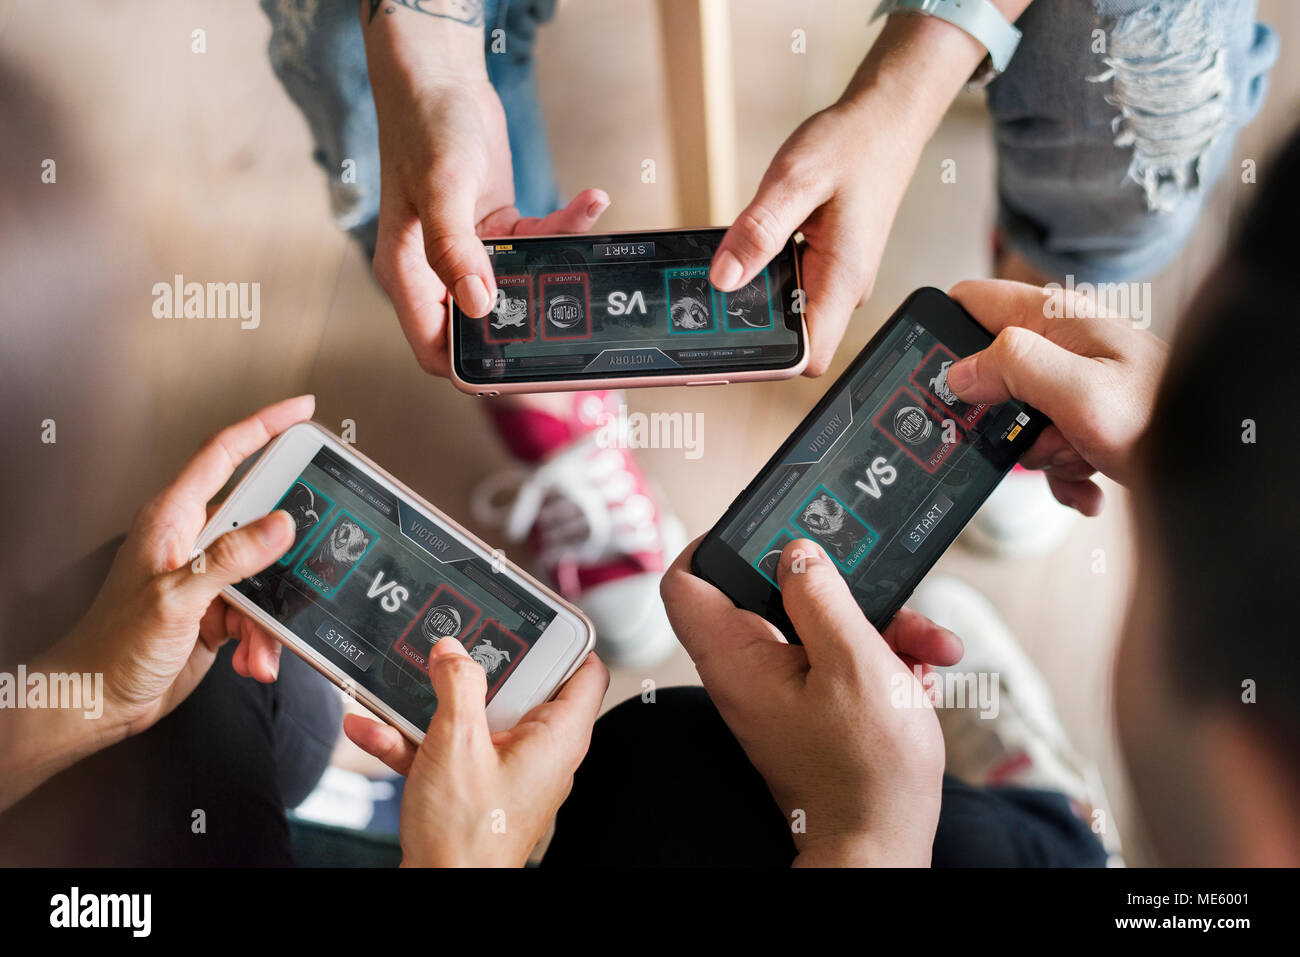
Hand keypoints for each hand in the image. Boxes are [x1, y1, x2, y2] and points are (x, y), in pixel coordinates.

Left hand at [53, 396, 314, 739]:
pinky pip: (264, 611)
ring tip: (260, 642)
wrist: (97, 701)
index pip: (224, 454)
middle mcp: (194, 539)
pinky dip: (264, 639)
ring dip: (274, 611)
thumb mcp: (176, 598)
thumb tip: (281, 524)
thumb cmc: (114, 647)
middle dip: (290, 542)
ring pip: (270, 572)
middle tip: (322, 540)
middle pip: (261, 515)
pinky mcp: (221, 608)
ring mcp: (210, 575)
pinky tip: (251, 659)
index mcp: (174, 518)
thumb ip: (231, 558)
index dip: (265, 425)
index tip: (303, 411)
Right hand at [344, 639, 608, 866]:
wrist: (440, 894)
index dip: (562, 638)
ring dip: (432, 704)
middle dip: (478, 665)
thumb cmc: (466, 837)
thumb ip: (458, 684)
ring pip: (475, 718)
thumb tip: (454, 651)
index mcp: (558, 736)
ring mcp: (508, 771)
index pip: (585, 670)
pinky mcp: (477, 789)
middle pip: (521, 687)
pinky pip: (450, 750)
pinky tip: (372, 728)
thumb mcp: (458, 741)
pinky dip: (414, 739)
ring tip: (399, 684)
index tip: (529, 615)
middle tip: (453, 642)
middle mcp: (540, 752)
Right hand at [366, 48, 608, 374]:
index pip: (437, 350)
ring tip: (586, 231)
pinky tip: (589, 203)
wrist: (439, 76)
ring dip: (556, 268)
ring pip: (520, 289)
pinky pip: (536, 247)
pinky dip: (563, 230)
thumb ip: (455, 250)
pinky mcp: (496, 231)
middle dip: (530, 323)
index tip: (523, 369)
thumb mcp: (441, 187)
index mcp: (407, 274)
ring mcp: (467, 253)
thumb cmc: (426, 125)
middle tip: (575, 319)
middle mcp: (434, 271)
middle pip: (485, 327)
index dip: (475, 369)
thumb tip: (479, 305)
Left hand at [662, 538, 962, 866]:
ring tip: (926, 645)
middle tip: (877, 583)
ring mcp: (782, 690)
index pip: (687, 582)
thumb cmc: (866, 771)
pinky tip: (920, 674)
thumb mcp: (854, 663)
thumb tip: (797, 552)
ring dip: (877, 624)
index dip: (718, 541)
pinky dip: (880, 658)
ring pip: (820, 625)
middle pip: (773, 593)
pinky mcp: (814, 705)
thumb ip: (822, 598)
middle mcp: (750, 671)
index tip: (766, 522)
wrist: (884, 844)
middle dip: (836, 584)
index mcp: (737, 658)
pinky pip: (839, 658)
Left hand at [708, 16, 991, 376]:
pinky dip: (767, 273)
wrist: (887, 118)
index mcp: (843, 279)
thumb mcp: (795, 180)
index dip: (769, 360)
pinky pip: (792, 284)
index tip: (728, 343)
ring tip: (732, 264)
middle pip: (794, 340)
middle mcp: (844, 288)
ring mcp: (838, 277)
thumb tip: (723, 278)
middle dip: (752, 327)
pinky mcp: (829, 263)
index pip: (809, 358)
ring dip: (757, 297)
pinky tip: (751, 246)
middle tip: (713, 300)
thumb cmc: (854, 143)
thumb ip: (759, 230)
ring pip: (789, 312)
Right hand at [945, 279, 1169, 514]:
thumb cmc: (1164, 421)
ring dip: (1038, 451)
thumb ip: (1013, 367)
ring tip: (1077, 454)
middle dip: (998, 415)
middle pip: (990, 372)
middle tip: (1031, 431)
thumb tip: (959, 371)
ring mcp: (1075, 379)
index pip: (971, 301)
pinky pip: (1049, 444)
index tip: (940, 382)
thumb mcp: (1077, 392)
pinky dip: (1062, 471)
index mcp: (1056, 318)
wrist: (1218, 462)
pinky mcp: (1086, 415)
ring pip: (1018, 417)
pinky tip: (1088, 482)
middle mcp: (1064, 342)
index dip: (945, 337)